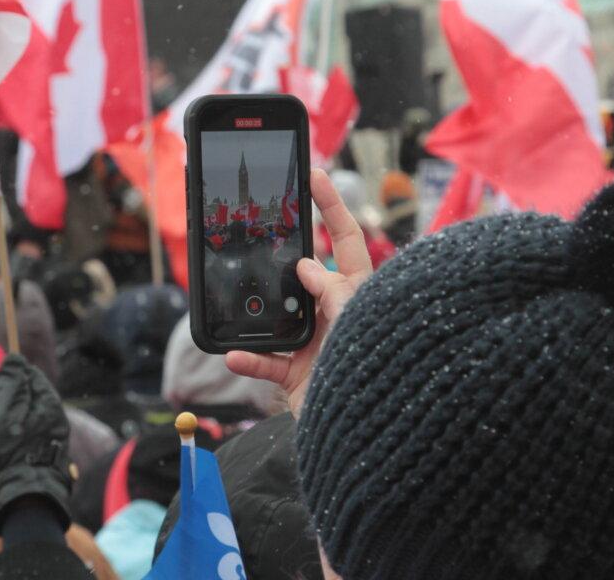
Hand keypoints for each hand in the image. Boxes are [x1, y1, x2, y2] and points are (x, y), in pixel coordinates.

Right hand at [0, 354, 71, 533]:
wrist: (27, 497)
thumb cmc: (18, 450)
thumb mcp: (11, 408)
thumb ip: (12, 382)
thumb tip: (14, 358)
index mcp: (47, 402)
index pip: (25, 374)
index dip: (2, 379)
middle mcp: (46, 418)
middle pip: (13, 400)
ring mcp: (38, 440)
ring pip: (6, 425)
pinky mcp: (28, 459)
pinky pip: (7, 447)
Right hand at [225, 168, 372, 417]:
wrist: (371, 441)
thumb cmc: (380, 376)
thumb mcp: (361, 323)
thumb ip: (335, 292)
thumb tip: (307, 266)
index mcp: (359, 293)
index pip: (345, 238)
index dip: (331, 205)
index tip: (313, 172)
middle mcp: (337, 313)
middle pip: (304, 272)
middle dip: (281, 254)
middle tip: (259, 226)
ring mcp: (316, 343)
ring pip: (276, 316)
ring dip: (255, 314)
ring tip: (239, 300)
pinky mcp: (298, 375)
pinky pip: (264, 360)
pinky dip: (247, 358)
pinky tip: (233, 355)